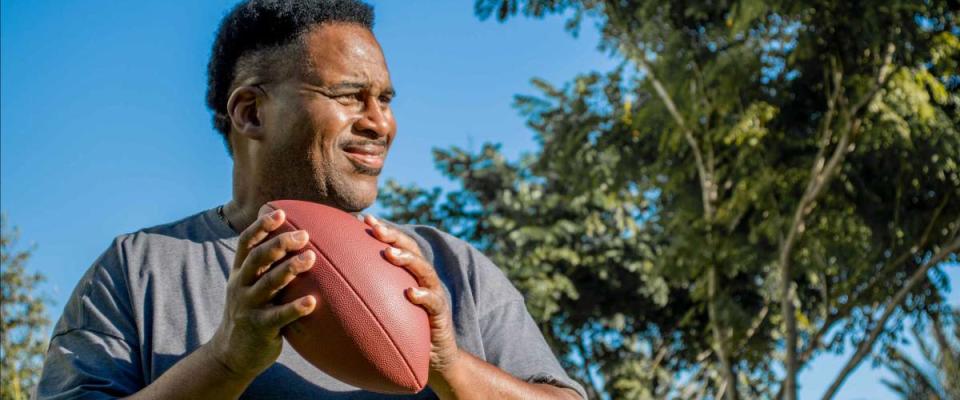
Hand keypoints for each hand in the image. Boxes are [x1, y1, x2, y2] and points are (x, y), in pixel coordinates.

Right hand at [207, 205, 317, 378]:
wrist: (231, 355)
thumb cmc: (251, 315)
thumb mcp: (251, 289)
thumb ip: (267, 270)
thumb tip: (296, 245)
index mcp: (239, 274)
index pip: (245, 244)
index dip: (260, 227)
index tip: (279, 212)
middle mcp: (240, 287)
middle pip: (257, 259)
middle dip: (279, 243)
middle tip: (304, 234)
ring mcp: (248, 307)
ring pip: (268, 283)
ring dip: (290, 269)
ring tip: (312, 258)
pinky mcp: (259, 328)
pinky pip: (279, 316)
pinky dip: (295, 308)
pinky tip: (312, 302)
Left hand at [364, 215, 460, 376]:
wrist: (432, 358)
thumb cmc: (402, 333)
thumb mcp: (382, 312)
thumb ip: (365, 298)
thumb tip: (327, 292)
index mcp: (408, 275)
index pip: (396, 246)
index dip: (382, 231)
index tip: (361, 219)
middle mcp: (423, 279)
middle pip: (411, 249)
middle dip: (394, 236)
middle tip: (374, 227)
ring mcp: (434, 294)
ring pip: (424, 270)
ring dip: (407, 259)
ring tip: (390, 254)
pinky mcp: (441, 313)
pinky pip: (433, 302)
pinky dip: (423, 296)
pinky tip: (410, 294)